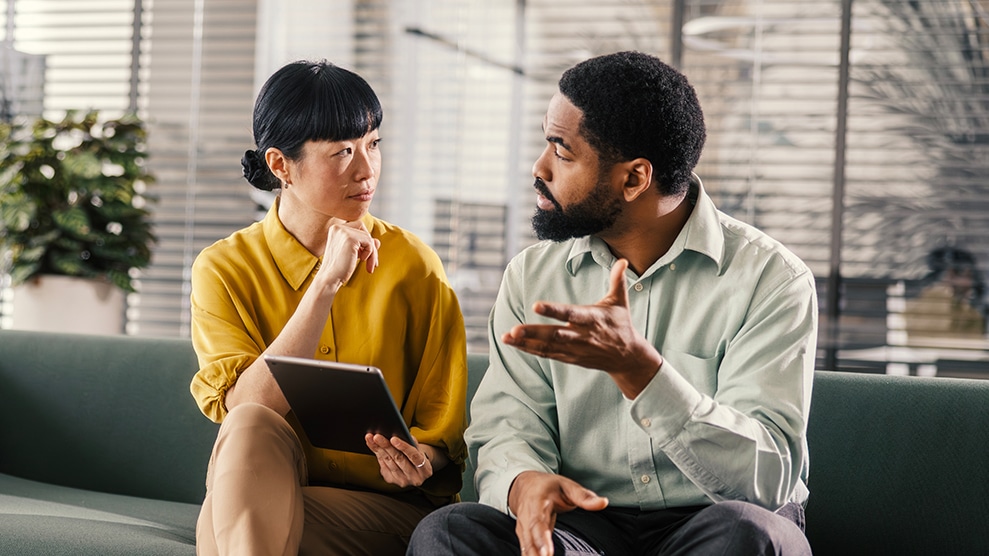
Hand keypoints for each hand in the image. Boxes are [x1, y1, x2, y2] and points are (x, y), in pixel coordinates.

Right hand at [318, 220, 379, 289]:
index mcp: (336, 229)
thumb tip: (377, 241)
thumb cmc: (339, 268)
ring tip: (369, 265)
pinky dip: (370, 253)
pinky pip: (369, 242)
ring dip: (372, 253)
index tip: (364, 255)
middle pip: (364, 230)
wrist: (329, 278)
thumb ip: (364, 244)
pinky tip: (361, 261)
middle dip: (370, 246)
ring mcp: (343, 231)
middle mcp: (338, 227)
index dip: (364, 240)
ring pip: (368, 237)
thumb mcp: (353, 253)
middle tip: (372, 262)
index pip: (358, 227)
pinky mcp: (350, 238)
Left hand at [365, 434, 435, 487]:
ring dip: (379, 449)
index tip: (393, 438)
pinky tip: (373, 446)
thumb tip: (402, 433)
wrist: (416, 470)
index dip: (404, 447)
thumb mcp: (420, 450)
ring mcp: (403, 481)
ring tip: (371, 439)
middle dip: (386, 446)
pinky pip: (383, 466)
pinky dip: (378, 455)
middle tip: (377, 436)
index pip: (414, 457)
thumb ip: (413, 443)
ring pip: (389, 463)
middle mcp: (415, 478)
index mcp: (426, 470)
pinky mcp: (392, 481)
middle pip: (398, 459)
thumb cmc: (418, 455)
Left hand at [501, 259, 662, 397]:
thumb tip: (623, 260)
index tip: (536, 305)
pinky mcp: (570, 358)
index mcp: (592, 319)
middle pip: (554, 335)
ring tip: (506, 336)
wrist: (628, 358)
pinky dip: (530, 350)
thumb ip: (618, 280)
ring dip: (526, 343)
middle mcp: (582, 336)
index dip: (553, 310)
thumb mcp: (620, 302)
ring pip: (547, 346)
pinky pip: (547, 354)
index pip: (570, 313)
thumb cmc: (621, 325)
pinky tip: (514, 343)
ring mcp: (574, 349)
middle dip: (533, 333)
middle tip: (514, 330)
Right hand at [508, 471, 607, 555]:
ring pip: (526, 547)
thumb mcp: (567, 486)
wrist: (525, 486)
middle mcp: (527, 517)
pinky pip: (527, 551)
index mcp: (537, 502)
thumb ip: (584, 496)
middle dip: (537, 554)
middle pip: (530, 538)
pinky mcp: (523, 537)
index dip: (542, 539)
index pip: (538, 522)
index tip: (547, 553)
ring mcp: (523, 528)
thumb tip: (603, 503)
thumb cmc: (549, 487)